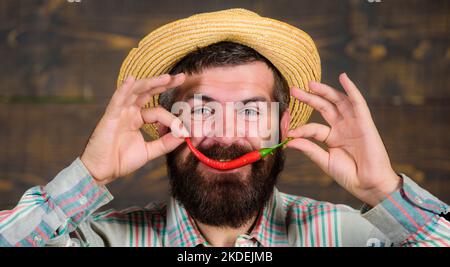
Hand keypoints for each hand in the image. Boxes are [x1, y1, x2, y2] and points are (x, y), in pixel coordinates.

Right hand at [80, 74, 187, 185]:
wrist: (101, 172)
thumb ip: (165, 143)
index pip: (158, 112)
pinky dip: (124, 89)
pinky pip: (117, 100)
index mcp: (137, 119)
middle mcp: (128, 112)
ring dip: (151, 83)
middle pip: (148, 92)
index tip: (185, 129)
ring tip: (167, 77)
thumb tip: (184, 135)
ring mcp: (119, 112)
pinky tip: (131, 79)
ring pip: (135, 92)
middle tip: (181, 77)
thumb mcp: (149, 151)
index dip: (172, 119)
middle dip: (164, 84)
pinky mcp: (109, 117)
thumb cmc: (120, 161)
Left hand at [287, 73, 400, 206]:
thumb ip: (309, 149)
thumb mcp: (325, 161)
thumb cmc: (349, 175)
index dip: (301, 128)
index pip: (313, 127)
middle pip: (324, 107)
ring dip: (326, 91)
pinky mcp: (365, 123)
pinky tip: (344, 78)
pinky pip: (358, 103)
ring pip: (338, 102)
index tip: (289, 133)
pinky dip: (351, 89)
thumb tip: (289, 141)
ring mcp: (353, 124)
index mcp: (332, 137)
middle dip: (309, 98)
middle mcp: (342, 127)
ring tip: (311, 84)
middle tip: (294, 90)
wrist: (369, 185)